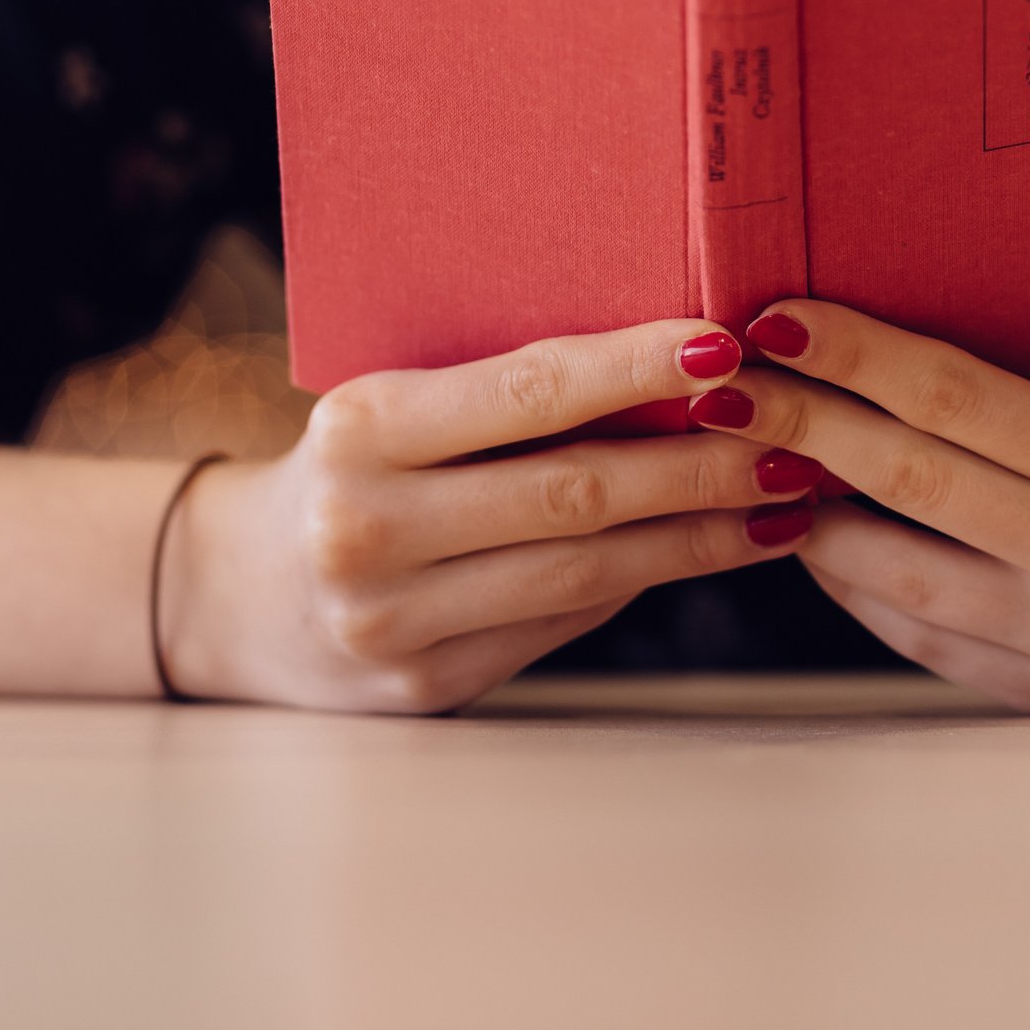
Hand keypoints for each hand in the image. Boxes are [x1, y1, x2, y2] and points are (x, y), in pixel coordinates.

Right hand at [160, 320, 822, 712]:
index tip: (727, 343)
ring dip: (700, 536)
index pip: (526, 390)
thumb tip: (680, 372)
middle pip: (575, 492)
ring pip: (586, 573)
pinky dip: (645, 580)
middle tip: (795, 439)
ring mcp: (394, 622)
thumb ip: (505, 399)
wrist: (235, 596)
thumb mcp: (393, 410)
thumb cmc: (350, 471)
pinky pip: (563, 624)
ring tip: (783, 501)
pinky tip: (709, 550)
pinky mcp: (428, 687)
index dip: (635, 367)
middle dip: (701, 466)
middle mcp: (368, 529)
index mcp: (360, 430)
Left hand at [692, 300, 1029, 714]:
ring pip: (895, 577)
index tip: (776, 320)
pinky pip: (926, 639)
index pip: (955, 399)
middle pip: (906, 483)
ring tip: (750, 462)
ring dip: (809, 517)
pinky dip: (863, 589)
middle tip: (723, 384)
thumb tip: (887, 350)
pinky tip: (821, 543)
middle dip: (799, 426)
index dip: (854, 356)